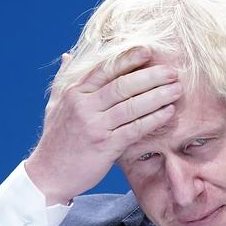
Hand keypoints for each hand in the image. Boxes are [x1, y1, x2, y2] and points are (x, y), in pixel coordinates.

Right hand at [25, 47, 181, 204]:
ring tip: (176, 90)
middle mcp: (84, 106)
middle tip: (172, 72)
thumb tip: (69, 55)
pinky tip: (167, 113)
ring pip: (132, 106)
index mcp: (74, 93)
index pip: (105, 70)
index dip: (127, 59)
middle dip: (151, 76)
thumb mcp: (54, 105)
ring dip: (158, 96)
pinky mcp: (105, 146)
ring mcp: (95, 126)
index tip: (148, 51)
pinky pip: (134, 129)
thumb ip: (64, 80)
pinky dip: (153, 119)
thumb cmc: (56, 140)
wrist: (48, 174)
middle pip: (123, 85)